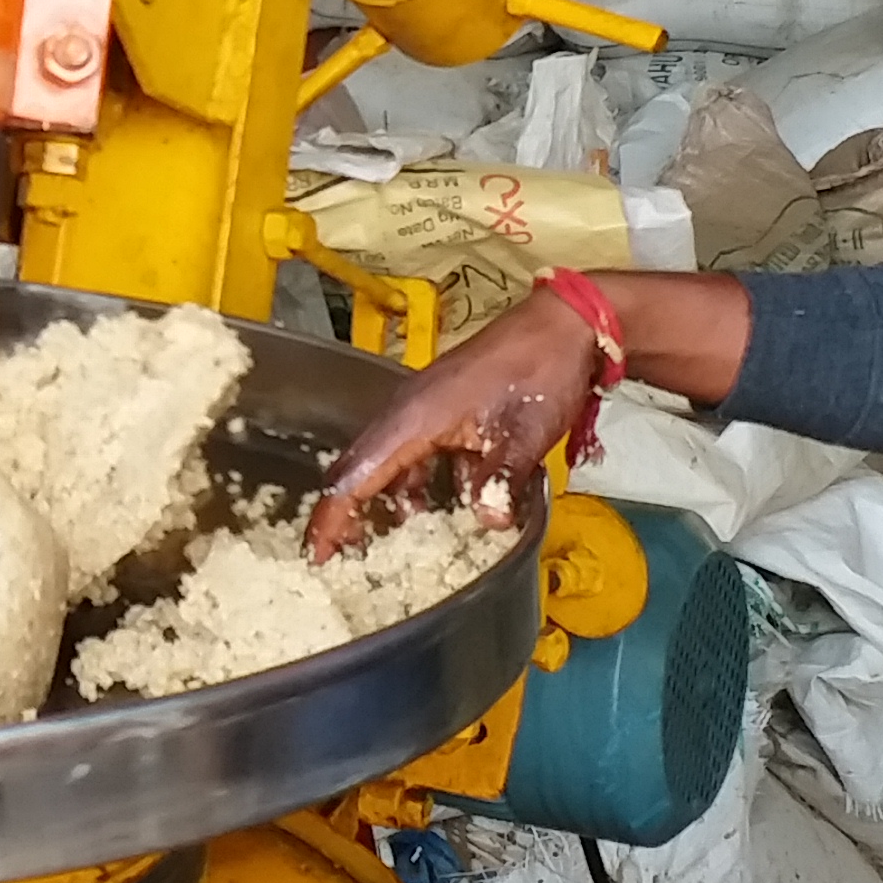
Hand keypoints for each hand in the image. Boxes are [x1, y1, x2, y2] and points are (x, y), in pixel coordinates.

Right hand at [306, 292, 609, 559]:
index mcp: (415, 417)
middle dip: (346, 513)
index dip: (333, 518)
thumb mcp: (526, 433)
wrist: (565, 325)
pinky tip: (440, 507)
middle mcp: (408, 411)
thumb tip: (487, 523)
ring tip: (388, 541)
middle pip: (360, 468)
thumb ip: (500, 481)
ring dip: (385, 500)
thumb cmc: (541, 369)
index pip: (357, 475)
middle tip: (341, 557)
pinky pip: (415, 453)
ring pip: (388, 462)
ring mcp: (424, 408)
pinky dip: (416, 483)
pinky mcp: (443, 409)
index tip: (317, 554)